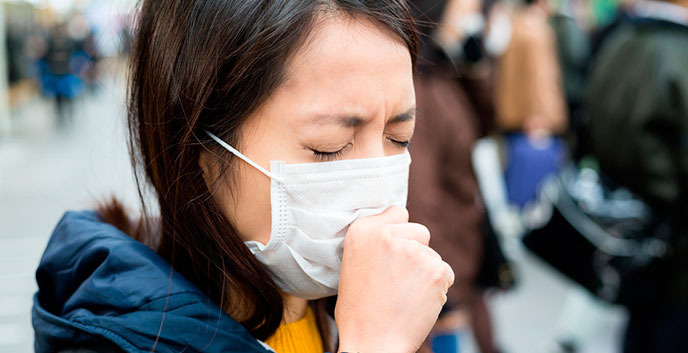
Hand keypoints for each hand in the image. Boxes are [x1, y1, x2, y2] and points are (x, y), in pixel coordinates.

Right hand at [335, 206, 454, 352]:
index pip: (398, 212)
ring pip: (433, 255)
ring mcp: (413, 251)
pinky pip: (445, 272)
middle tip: (399, 278)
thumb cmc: (359, 310)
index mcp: (361, 231)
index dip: (399, 233)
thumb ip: (374, 239)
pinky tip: (418, 301)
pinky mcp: (435, 270)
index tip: (393, 251)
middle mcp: (387, 235)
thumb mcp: (352, 262)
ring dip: (426, 272)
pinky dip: (438, 287)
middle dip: (416, 251)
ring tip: (404, 295)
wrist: (371, 342)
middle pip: (421, 231)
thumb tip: (400, 224)